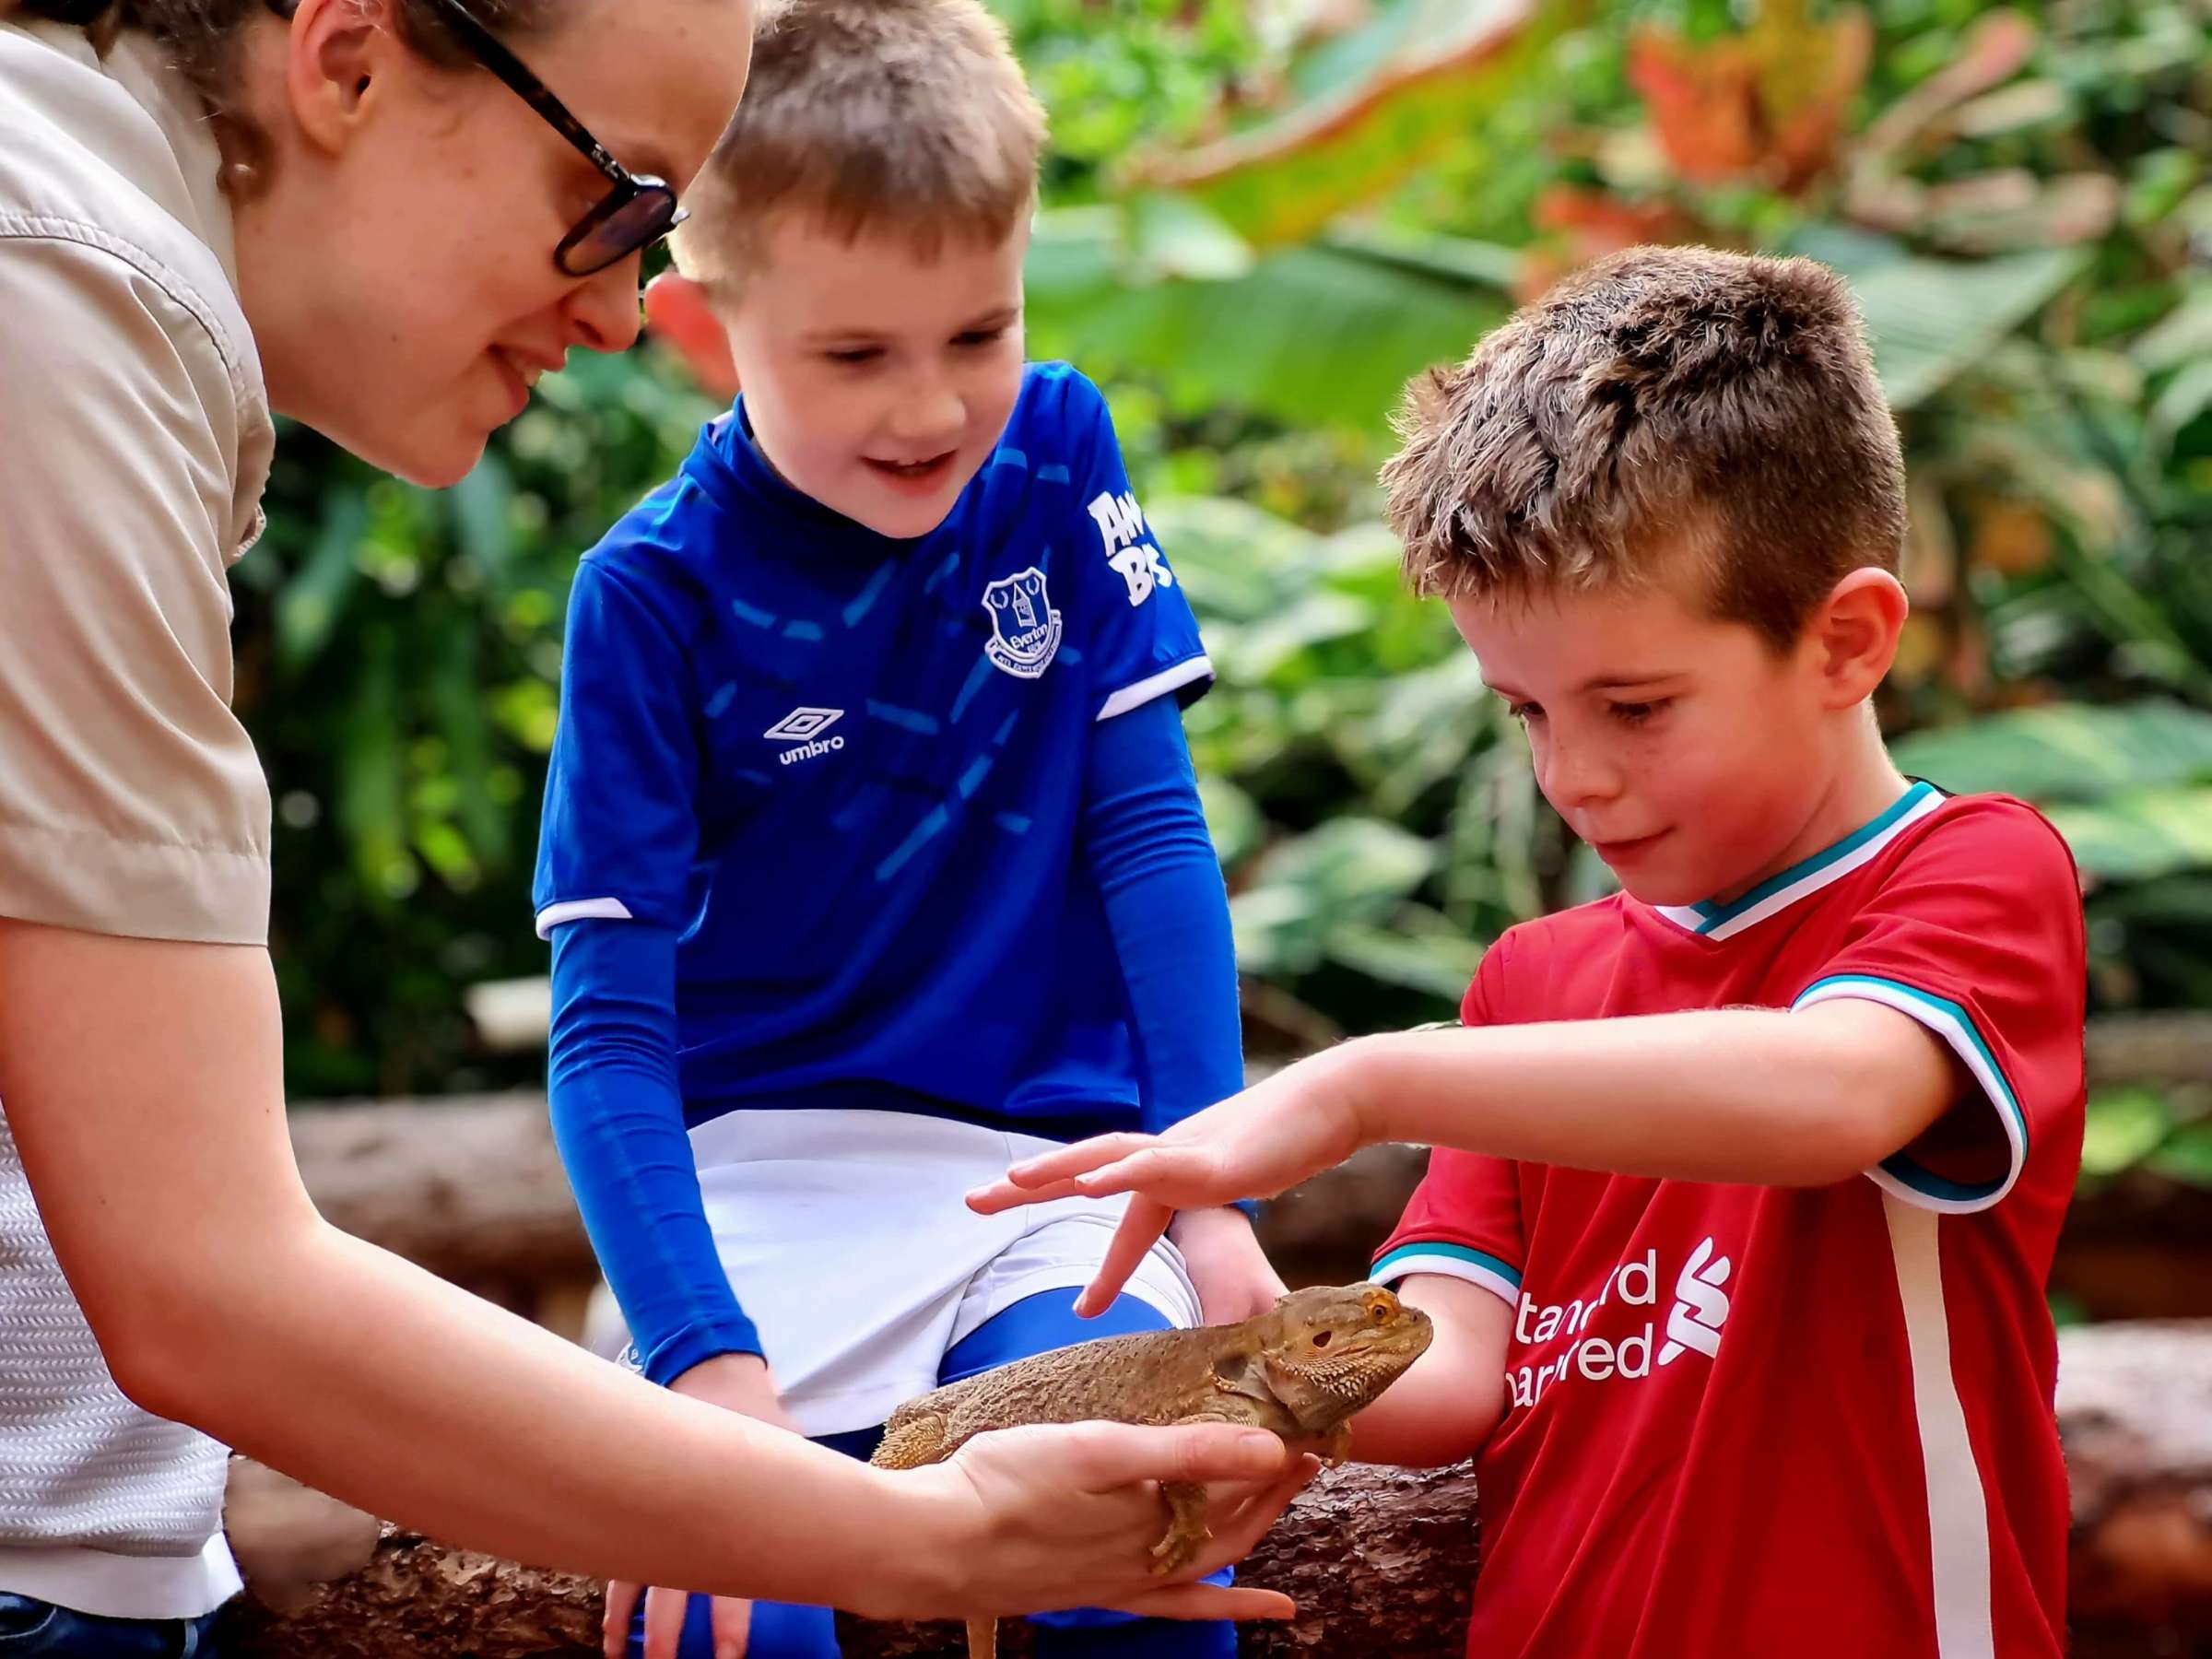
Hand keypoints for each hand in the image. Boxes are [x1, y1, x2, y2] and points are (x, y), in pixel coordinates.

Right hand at [606, 1355, 804, 1658]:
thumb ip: (803, 1495)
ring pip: (642, 1587)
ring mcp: (655, 1514)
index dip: (729, 1624)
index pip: (729, 1580)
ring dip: (639, 1629)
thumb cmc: (757, 1416)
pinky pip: (620, 1565)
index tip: (729, 1657)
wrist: (709, 1372)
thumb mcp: (790, 1451)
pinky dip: (615, 1603)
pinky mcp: (634, 1509)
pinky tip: (614, 1636)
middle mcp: (687, 1519)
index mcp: (729, 1509)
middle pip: (677, 1594)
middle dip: (675, 1637)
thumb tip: (847, 1530)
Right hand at [873, 1420, 1314, 1622]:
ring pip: (1214, 1556)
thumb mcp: (1100, 1450)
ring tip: (1287, 1499)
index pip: (1239, 1479)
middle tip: (1306, 1447)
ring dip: (1254, 1527)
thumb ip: (1187, 1452)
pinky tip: (1262, 1603)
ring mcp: (1129, 1578)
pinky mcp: (1102, 1591)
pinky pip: (1181, 1603)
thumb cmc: (1008, 1484)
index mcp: (1157, 1510)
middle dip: (1275, 1484)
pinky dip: (1225, 1602)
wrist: (937, 1545)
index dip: (1277, 1450)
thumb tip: (1269, 1451)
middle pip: (1234, 1518)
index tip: (1304, 1418)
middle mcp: (1154, 1552)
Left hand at [966, 1050, 1370, 1313]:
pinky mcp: (1209, 1155)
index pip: (1127, 1222)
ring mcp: (1184, 1150)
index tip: (1082, 1312)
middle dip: (1026, 1186)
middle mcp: (1166, 1155)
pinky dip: (1117, 1173)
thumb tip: (1224, 1250)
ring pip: (1106, 1158)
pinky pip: (1153, 1164)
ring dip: (1054, 1170)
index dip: (1104, 1268)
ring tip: (1010, 1183)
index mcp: (1173, 1171)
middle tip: (971, 1202)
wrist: (1335, 1104)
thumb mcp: (1250, 1189)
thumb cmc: (1296, 1143)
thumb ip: (1227, 1211)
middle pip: (1083, 1169)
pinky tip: (1085, 1184)